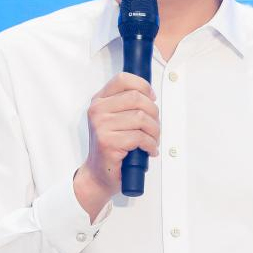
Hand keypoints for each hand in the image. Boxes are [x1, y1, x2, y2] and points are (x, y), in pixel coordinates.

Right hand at [73, 72, 158, 221]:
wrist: (98, 174)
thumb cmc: (111, 146)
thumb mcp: (115, 119)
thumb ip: (127, 104)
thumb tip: (150, 96)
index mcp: (99, 101)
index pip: (123, 79)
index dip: (143, 86)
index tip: (152, 98)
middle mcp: (97, 111)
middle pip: (137, 98)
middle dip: (153, 113)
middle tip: (154, 126)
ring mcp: (101, 126)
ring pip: (141, 118)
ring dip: (154, 131)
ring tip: (153, 140)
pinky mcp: (108, 142)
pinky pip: (140, 137)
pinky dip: (150, 145)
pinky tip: (149, 150)